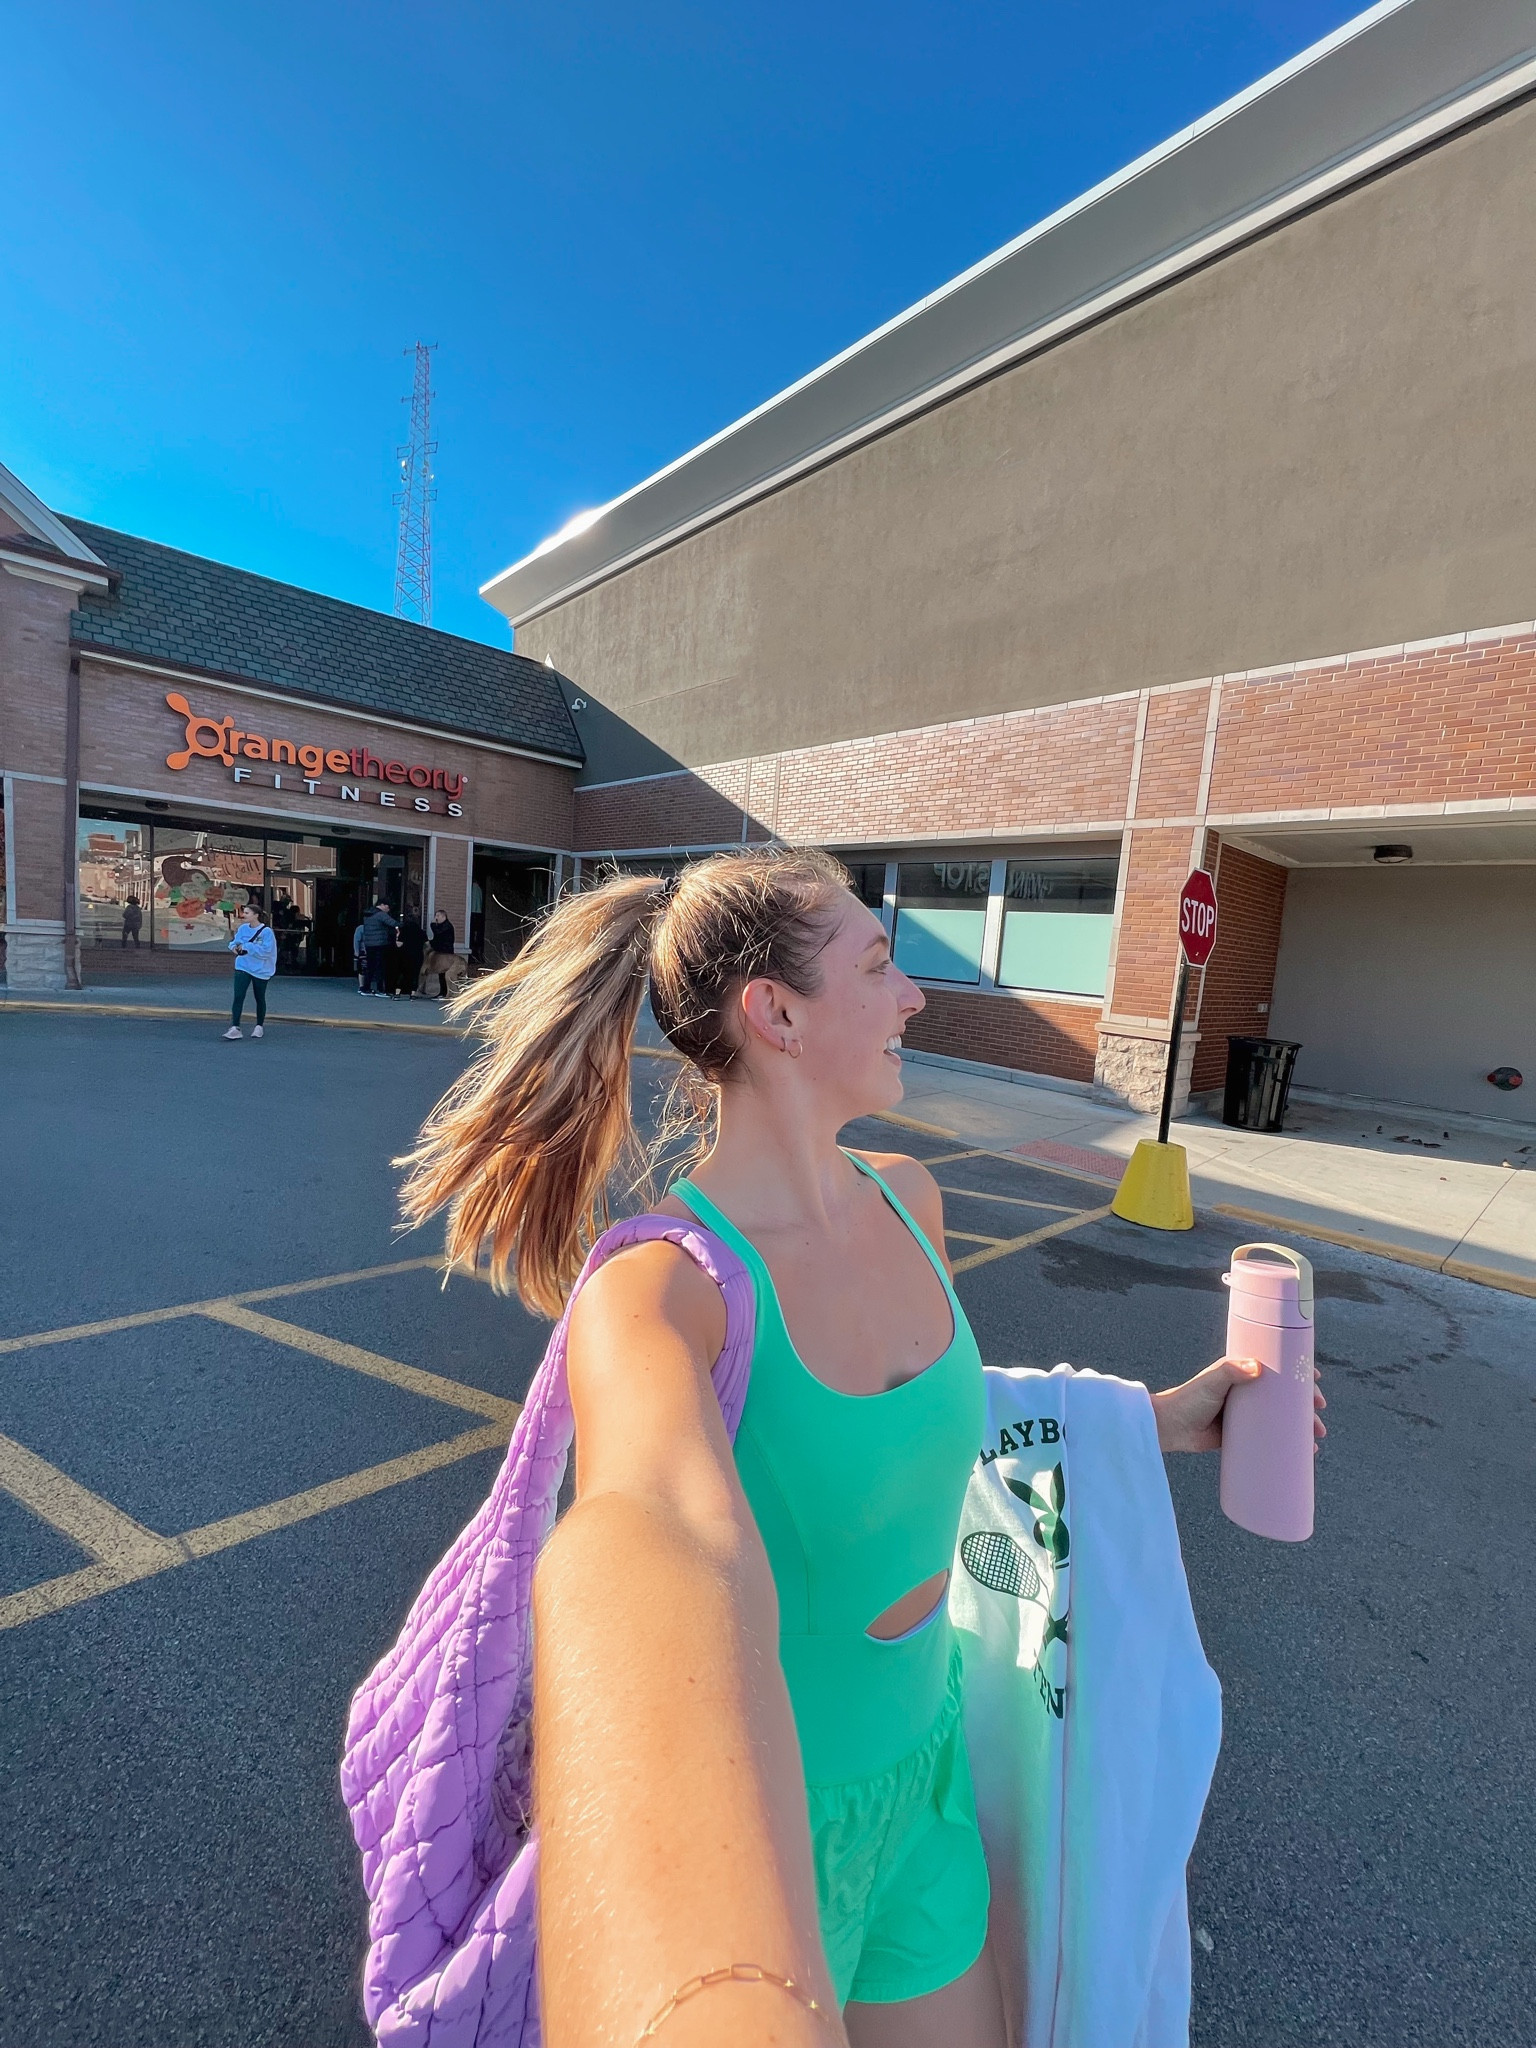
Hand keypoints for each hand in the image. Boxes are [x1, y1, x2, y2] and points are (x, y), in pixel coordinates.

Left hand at [1152, 1356, 1326, 1454]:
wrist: (1170, 1428)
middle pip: (1285, 1396)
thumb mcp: (1211, 1381)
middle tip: (1318, 1415)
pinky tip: (1302, 1453)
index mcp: (1242, 1372)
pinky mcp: (1242, 1434)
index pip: (1277, 1369)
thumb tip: (1257, 1367)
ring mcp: (1246, 1414)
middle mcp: (1247, 1391)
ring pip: (1281, 1419)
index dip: (1298, 1373)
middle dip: (1306, 1405)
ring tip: (1315, 1439)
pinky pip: (1270, 1438)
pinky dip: (1287, 1444)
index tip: (1315, 1379)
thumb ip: (1231, 1372)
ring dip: (1302, 1427)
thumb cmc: (1188, 1399)